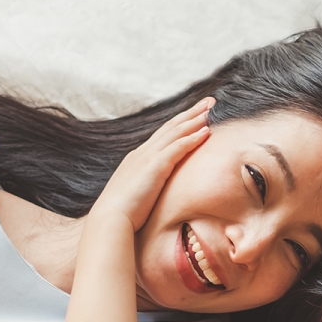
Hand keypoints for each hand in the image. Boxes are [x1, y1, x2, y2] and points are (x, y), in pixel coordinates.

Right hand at [91, 98, 213, 229]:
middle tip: (209, 101)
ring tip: (211, 109)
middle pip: (171, 127)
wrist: (110, 219)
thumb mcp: (136, 193)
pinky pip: (178, 147)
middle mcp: (143, 153)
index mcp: (138, 158)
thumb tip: (156, 191)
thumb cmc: (123, 214)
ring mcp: (148, 158)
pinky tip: (206, 131)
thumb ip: (147, 186)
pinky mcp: (155, 166)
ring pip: (175, 132)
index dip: (180, 123)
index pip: (163, 135)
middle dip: (191, 113)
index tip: (195, 114)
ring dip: (195, 119)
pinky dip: (192, 138)